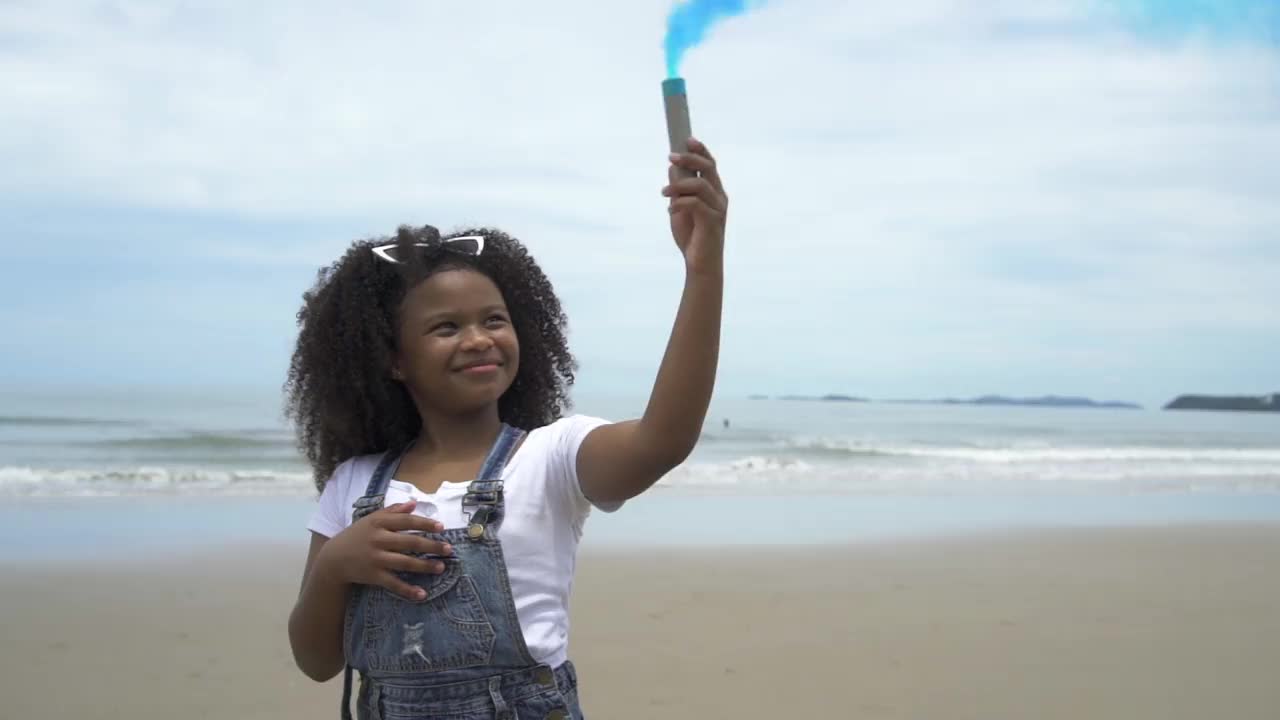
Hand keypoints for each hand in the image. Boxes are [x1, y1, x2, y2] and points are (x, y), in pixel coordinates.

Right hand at [316, 500, 451, 600]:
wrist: (333, 559)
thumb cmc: (357, 536)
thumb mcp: (371, 519)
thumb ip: (393, 511)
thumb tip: (414, 503)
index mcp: (379, 523)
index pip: (406, 521)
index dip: (425, 523)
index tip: (442, 527)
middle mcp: (378, 540)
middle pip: (410, 542)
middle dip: (431, 546)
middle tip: (449, 549)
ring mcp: (376, 559)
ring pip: (405, 563)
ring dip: (425, 566)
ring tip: (441, 567)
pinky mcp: (373, 576)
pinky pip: (394, 584)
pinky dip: (408, 590)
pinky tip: (422, 594)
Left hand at [662, 138, 727, 274]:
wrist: (700, 264)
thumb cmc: (691, 236)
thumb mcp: (680, 208)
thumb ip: (678, 188)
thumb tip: (673, 167)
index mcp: (714, 191)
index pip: (710, 164)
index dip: (700, 150)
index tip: (686, 139)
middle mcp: (719, 197)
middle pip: (708, 168)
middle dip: (689, 158)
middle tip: (670, 157)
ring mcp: (718, 209)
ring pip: (700, 185)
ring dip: (678, 185)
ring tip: (664, 193)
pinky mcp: (713, 221)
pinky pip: (695, 203)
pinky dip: (679, 203)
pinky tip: (670, 210)